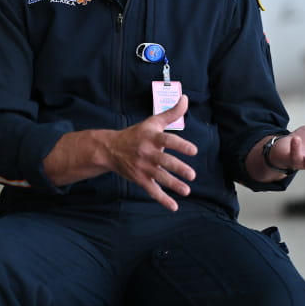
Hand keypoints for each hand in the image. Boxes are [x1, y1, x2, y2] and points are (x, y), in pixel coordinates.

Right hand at [105, 95, 196, 210]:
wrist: (110, 149)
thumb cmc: (137, 134)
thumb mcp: (153, 122)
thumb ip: (171, 113)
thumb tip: (186, 99)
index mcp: (152, 137)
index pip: (168, 141)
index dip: (181, 145)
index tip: (194, 151)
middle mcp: (147, 153)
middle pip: (164, 161)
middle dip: (178, 168)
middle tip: (192, 175)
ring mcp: (143, 167)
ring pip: (159, 177)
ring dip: (173, 185)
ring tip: (187, 190)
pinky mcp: (140, 179)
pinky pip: (152, 190)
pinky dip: (163, 199)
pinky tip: (174, 206)